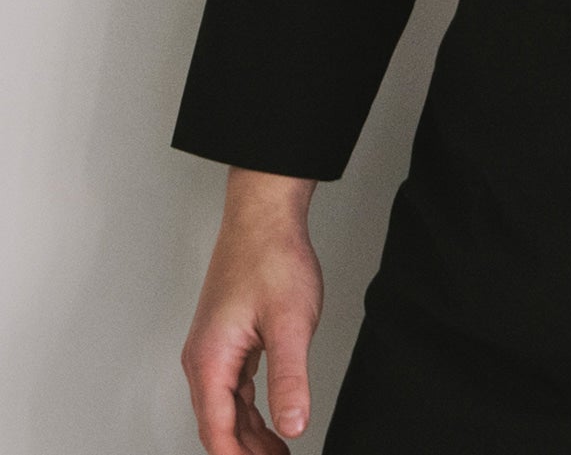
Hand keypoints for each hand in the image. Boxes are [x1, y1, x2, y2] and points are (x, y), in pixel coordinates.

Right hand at [180, 171, 322, 452]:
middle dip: (245, 452)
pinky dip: (249, 410)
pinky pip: (232, 387)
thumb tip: (292, 427)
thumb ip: (289, 380)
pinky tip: (270, 420)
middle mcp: (204, 358)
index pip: (217, 432)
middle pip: (218, 424)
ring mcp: (213, 347)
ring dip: (249, 435)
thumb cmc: (272, 258)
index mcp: (210, 360)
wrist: (264, 214)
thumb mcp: (290, 323)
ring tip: (278, 453)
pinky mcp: (226, 337)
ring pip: (226, 407)